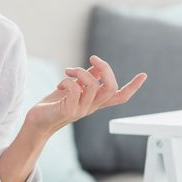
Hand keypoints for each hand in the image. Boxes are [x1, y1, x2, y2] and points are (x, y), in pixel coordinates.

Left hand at [24, 55, 146, 134]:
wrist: (37, 122)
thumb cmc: (54, 104)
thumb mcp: (74, 88)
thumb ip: (87, 78)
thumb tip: (98, 67)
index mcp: (95, 102)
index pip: (120, 96)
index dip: (133, 87)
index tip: (144, 75)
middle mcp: (92, 107)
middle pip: (111, 87)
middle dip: (105, 68)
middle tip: (93, 58)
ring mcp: (81, 110)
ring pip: (93, 86)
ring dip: (79, 72)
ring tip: (68, 71)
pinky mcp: (68, 110)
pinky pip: (75, 89)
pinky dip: (67, 81)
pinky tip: (60, 84)